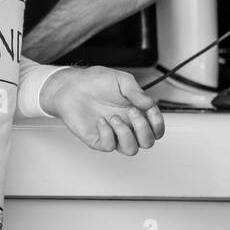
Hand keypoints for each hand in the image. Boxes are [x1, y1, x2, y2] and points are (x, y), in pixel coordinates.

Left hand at [40, 66, 164, 154]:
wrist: (71, 86)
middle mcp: (127, 125)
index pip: (156, 128)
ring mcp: (113, 134)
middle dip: (143, 128)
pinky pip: (109, 146)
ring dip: (126, 134)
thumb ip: (137, 92)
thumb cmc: (95, 82)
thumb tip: (150, 103)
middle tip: (131, 111)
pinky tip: (101, 121)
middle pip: (148, 142)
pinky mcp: (98, 139)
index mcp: (136, 112)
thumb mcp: (120, 80)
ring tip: (114, 117)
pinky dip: (107, 134)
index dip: (158, 122)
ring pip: (131, 150)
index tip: (149, 109)